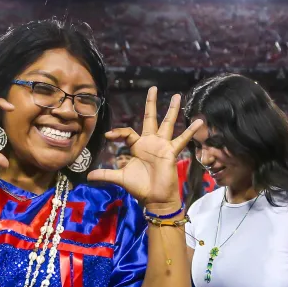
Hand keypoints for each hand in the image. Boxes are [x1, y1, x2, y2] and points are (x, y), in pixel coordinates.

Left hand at [88, 88, 202, 208]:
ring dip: (172, 110)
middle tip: (153, 88)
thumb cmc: (139, 187)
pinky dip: (190, 131)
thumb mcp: (119, 178)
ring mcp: (162, 146)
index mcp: (138, 146)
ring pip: (168, 124)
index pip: (127, 132)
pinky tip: (199, 120)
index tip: (108, 136)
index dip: (117, 132)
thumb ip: (105, 174)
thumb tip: (88, 176)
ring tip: (178, 96)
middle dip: (151, 103)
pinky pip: (182, 140)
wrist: (154, 199)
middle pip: (150, 118)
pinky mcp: (171, 152)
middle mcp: (150, 142)